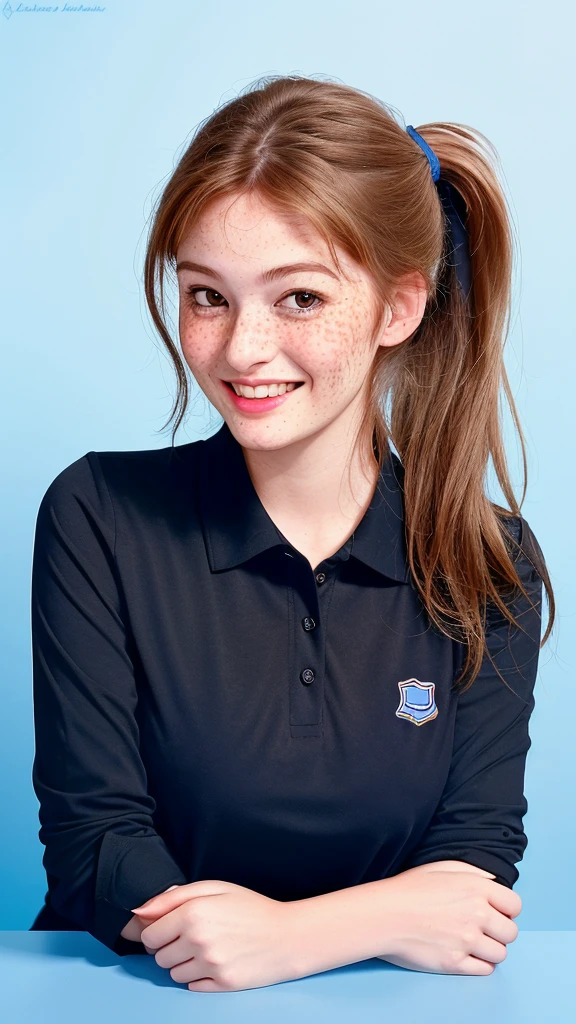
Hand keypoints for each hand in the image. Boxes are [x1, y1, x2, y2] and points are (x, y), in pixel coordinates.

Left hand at [130, 879, 300, 991]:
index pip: (150, 934)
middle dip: (170, 948)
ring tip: (206, 950)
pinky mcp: (221, 984)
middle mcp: (198, 940)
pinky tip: (216, 962)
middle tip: (192, 938)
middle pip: (159, 957)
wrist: (288, 935)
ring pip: (173, 974)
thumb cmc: (251, 907)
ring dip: (183, 964)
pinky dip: (198, 977)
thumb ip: (172, 896)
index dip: (158, 931)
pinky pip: (191, 986)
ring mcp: (210, 964)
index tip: (171, 928)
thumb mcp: (214, 888)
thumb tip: (138, 910)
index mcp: (193, 913)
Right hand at [375, 861, 521, 974]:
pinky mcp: (456, 963)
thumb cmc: (408, 888)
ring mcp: (467, 941)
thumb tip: (494, 882)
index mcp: (476, 888)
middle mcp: (477, 914)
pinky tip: (466, 954)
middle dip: (499, 931)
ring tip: (472, 943)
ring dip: (490, 949)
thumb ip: (474, 873)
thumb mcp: (442, 867)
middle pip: (511, 932)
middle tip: (483, 929)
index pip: (515, 905)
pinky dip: (479, 964)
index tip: (496, 912)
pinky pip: (485, 969)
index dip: (507, 910)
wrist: (383, 914)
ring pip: (501, 953)